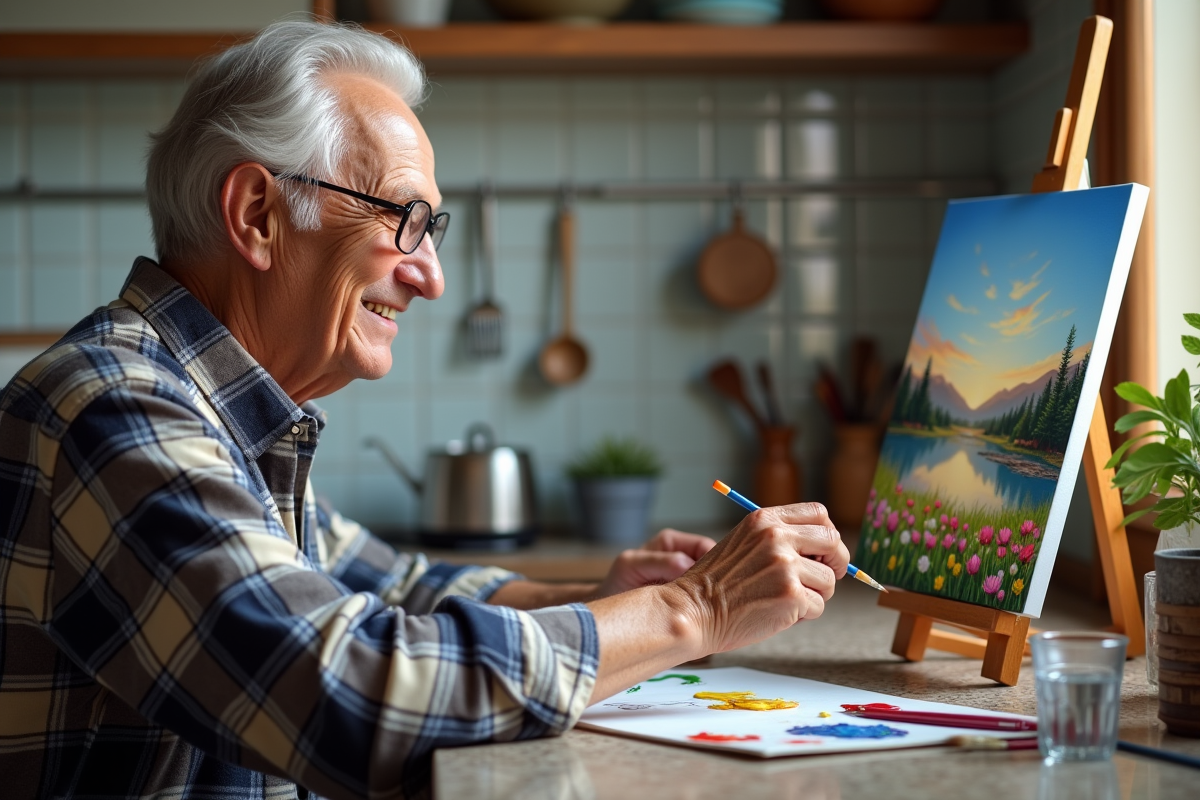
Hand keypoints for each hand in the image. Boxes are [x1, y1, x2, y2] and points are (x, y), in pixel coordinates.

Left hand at [592, 528, 717, 598]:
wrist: (609, 608)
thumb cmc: (617, 583)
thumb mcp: (632, 565)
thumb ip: (659, 562)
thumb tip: (686, 564)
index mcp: (672, 542)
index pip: (706, 545)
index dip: (716, 560)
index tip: (717, 579)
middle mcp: (682, 556)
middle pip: (715, 564)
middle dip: (718, 580)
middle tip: (717, 599)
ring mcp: (687, 578)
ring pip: (713, 584)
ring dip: (712, 596)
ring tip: (709, 609)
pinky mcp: (688, 598)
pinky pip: (705, 600)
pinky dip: (707, 607)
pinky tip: (704, 616)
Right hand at [671, 503, 847, 654]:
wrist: (693, 610)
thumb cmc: (716, 584)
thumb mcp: (743, 542)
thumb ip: (777, 538)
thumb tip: (823, 550)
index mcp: (764, 519)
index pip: (818, 513)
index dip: (827, 535)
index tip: (823, 552)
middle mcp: (776, 537)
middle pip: (832, 540)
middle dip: (836, 562)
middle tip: (824, 580)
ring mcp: (785, 565)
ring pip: (828, 580)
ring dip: (816, 595)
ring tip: (787, 602)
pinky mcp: (791, 595)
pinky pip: (818, 606)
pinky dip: (804, 616)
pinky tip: (779, 614)